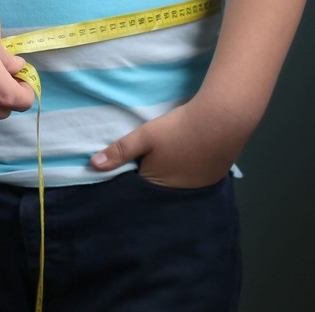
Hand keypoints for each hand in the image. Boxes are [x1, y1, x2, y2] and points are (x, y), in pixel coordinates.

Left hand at [89, 99, 253, 188]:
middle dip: (154, 176)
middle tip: (154, 157)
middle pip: (160, 187)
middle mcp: (179, 194)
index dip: (135, 175)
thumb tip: (92, 165)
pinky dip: (190, 170)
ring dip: (174, 173)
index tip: (133, 164)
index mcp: (158, 187)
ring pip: (179, 183)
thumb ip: (120, 150)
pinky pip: (195, 179)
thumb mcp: (145, 136)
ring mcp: (199, 188)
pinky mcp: (215, 179)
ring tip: (172, 155)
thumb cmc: (178, 129)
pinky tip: (189, 156)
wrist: (221, 119)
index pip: (139, 188)